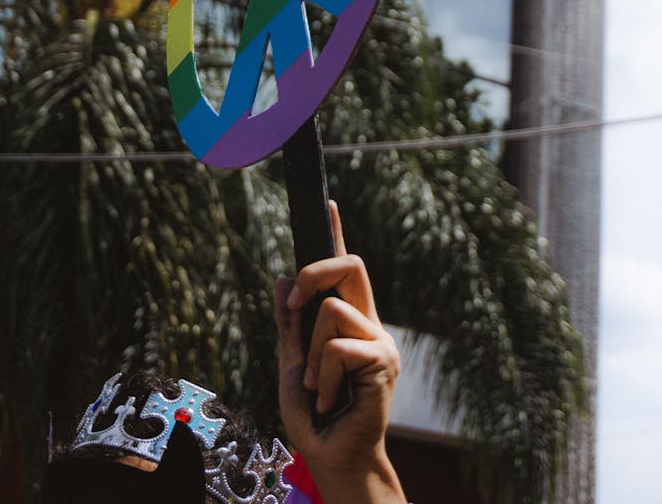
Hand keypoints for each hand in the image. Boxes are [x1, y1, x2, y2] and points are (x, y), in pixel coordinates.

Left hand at [274, 202, 405, 503]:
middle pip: (349, 265)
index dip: (335, 233)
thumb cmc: (315, 418)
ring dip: (312, 353)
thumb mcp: (291, 365)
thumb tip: (279, 281)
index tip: (327, 202)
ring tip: (318, 388)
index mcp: (350, 321)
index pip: (344, 269)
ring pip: (332, 309)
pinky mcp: (383, 362)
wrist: (333, 460)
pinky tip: (328, 400)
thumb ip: (288, 326)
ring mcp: (380, 342)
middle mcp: (371, 324)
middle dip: (312, 272)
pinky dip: (321, 374)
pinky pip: (337, 345)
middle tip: (294, 302)